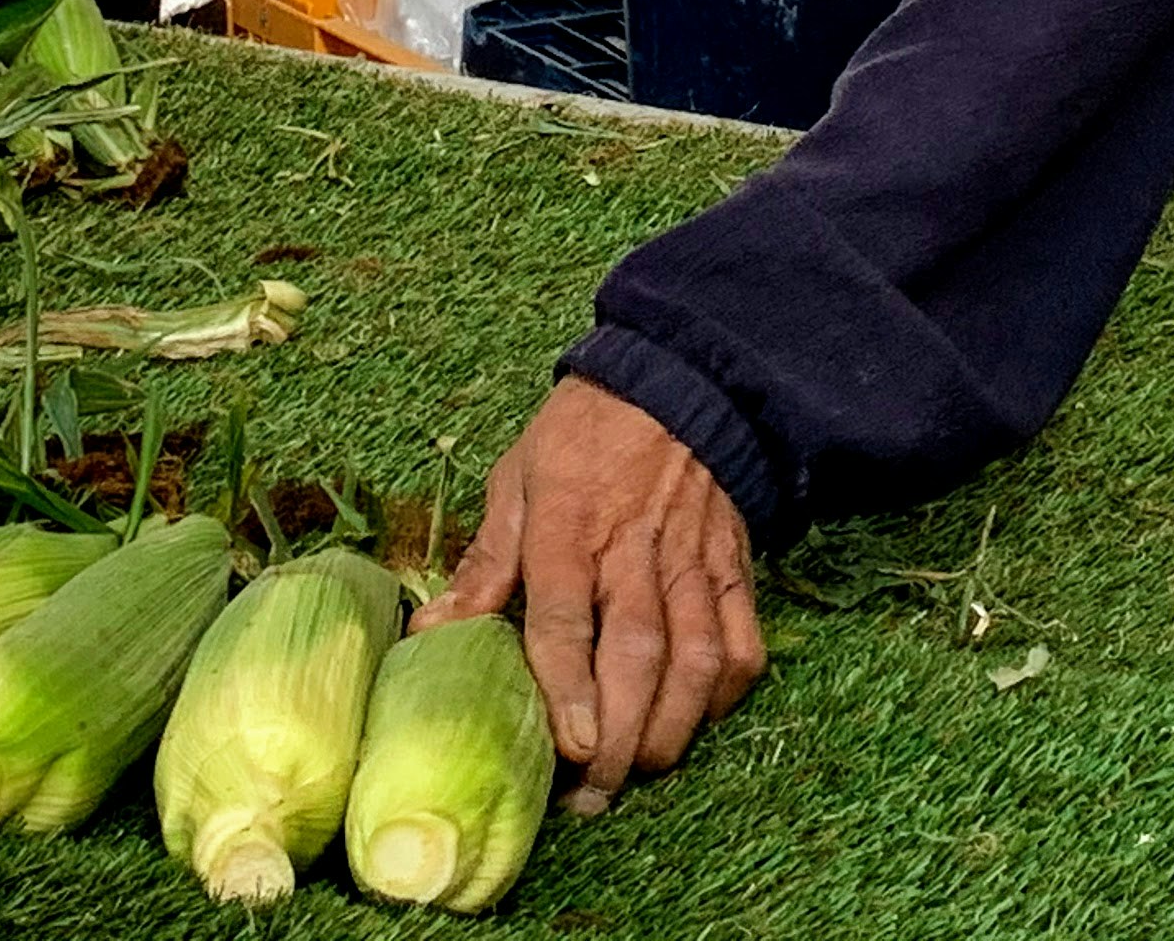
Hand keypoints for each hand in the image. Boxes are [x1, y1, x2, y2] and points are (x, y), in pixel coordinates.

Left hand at [419, 376, 764, 812]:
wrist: (672, 380)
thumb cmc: (581, 435)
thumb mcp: (516, 479)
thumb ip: (485, 561)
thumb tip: (431, 631)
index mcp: (568, 524)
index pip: (566, 618)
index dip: (568, 688)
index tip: (568, 747)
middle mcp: (634, 548)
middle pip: (637, 654)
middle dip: (619, 734)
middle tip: (595, 792)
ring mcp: (691, 558)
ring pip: (696, 658)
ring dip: (673, 726)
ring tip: (641, 770)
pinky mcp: (732, 563)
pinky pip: (742, 638)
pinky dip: (726, 690)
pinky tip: (698, 718)